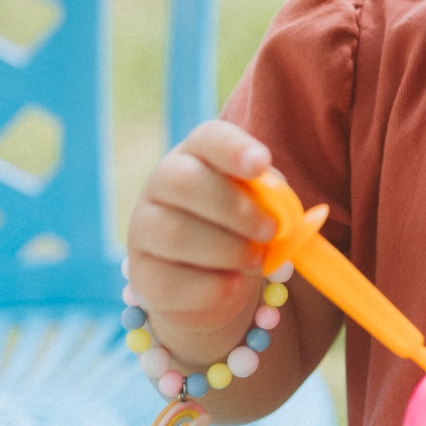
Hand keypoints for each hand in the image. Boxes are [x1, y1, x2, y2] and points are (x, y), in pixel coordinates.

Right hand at [125, 120, 276, 367]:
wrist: (212, 278)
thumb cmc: (243, 229)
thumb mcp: (263, 208)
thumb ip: (274, 202)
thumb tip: (284, 210)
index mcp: (198, 155)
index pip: (209, 138)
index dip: (234, 149)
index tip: (261, 164)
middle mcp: (162, 184)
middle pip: (185, 182)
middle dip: (235, 208)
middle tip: (270, 231)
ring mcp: (143, 229)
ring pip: (176, 234)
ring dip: (227, 250)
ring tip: (254, 260)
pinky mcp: (141, 275)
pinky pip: (170, 281)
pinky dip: (210, 287)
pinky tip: (232, 285)